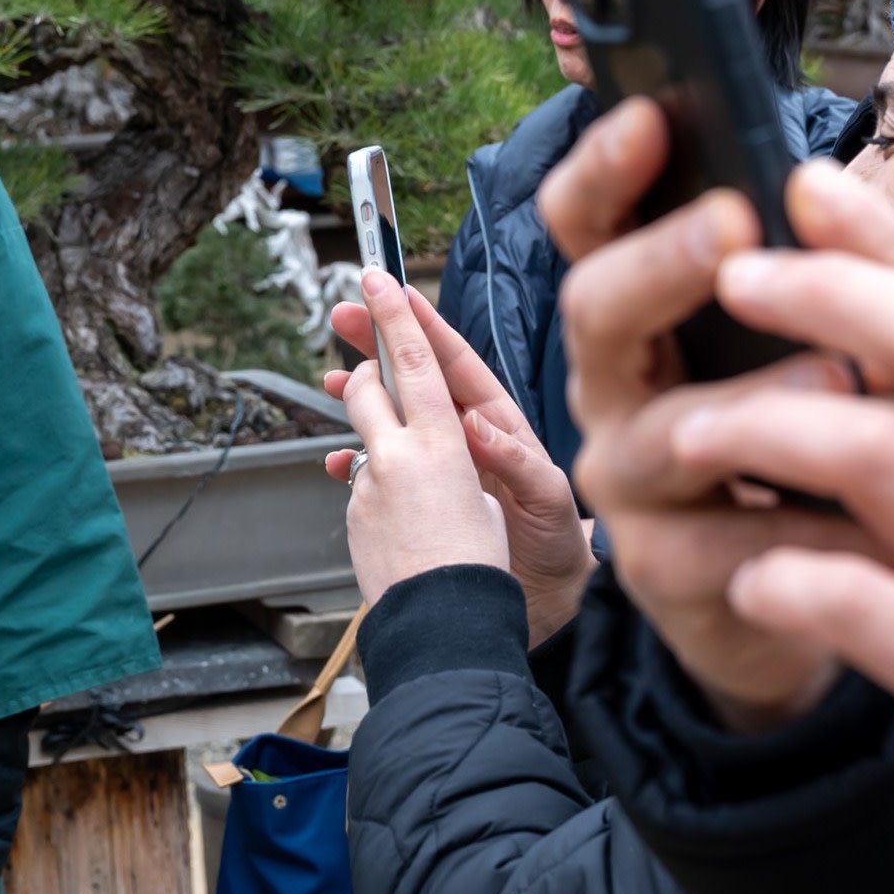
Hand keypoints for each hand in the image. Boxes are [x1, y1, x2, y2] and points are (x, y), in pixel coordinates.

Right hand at [327, 291, 591, 642]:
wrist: (554, 599)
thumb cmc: (561, 544)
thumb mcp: (548, 500)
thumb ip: (517, 462)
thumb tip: (478, 426)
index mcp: (498, 425)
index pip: (456, 365)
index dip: (425, 326)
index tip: (395, 294)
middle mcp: (467, 438)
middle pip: (417, 379)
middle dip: (381, 344)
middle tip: (344, 317)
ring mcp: (444, 466)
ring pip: (396, 418)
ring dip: (363, 396)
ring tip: (332, 377)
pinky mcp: (427, 498)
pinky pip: (385, 471)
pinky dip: (356, 462)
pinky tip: (334, 459)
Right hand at [539, 99, 871, 725]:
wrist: (825, 599)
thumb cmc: (814, 444)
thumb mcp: (816, 341)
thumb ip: (812, 270)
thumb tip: (816, 181)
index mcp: (639, 315)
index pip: (585, 225)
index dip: (602, 170)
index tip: (648, 119)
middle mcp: (610, 389)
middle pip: (594, 309)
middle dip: (662, 261)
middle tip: (735, 222)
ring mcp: (624, 484)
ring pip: (659, 431)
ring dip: (749, 399)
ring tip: (838, 373)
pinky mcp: (660, 574)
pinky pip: (714, 546)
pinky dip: (796, 526)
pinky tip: (870, 516)